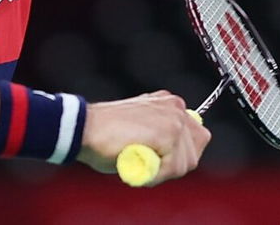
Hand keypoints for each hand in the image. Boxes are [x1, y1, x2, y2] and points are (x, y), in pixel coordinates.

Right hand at [76, 90, 210, 185]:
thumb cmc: (105, 135)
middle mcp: (176, 107)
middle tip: (148, 166)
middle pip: (194, 151)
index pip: (194, 138)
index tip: (159, 162)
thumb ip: (159, 137)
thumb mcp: (140, 131)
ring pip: (185, 162)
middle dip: (173, 166)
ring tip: (138, 162)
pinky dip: (156, 174)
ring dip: (162, 172)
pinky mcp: (169, 132)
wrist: (85, 128)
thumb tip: (168, 155)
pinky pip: (173, 167)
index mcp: (169, 104)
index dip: (178, 156)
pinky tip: (137, 163)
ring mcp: (175, 118)